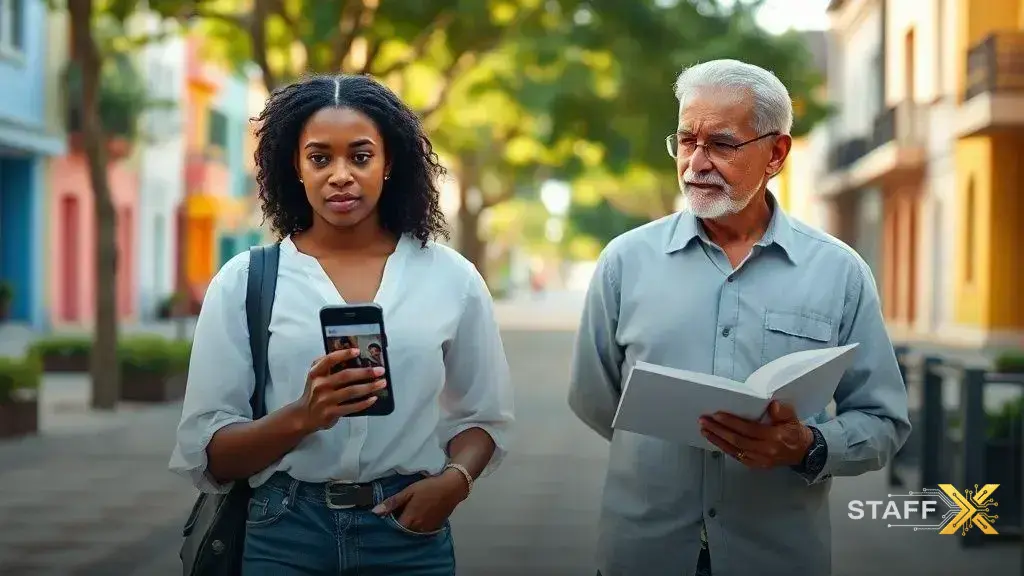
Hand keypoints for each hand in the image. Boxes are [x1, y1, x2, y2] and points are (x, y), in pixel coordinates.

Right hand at [293, 348, 386, 432]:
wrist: (304, 415)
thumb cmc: (314, 392)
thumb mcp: (315, 375)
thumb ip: (326, 364)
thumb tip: (349, 354)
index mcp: (316, 373)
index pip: (329, 360)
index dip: (344, 354)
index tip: (358, 351)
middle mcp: (320, 385)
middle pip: (346, 376)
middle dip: (365, 372)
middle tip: (380, 370)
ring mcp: (326, 400)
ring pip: (352, 391)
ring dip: (369, 387)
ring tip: (381, 383)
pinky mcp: (331, 412)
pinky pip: (351, 407)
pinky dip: (364, 403)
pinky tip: (373, 398)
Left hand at [371, 470, 468, 532]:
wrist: (452, 488)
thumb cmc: (428, 488)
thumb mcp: (409, 491)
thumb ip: (393, 502)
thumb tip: (374, 512)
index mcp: (409, 520)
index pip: (392, 529)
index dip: (386, 524)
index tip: (382, 519)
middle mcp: (417, 529)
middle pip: (402, 532)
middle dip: (396, 527)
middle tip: (391, 518)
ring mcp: (426, 530)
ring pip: (411, 533)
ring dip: (406, 528)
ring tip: (403, 518)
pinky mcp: (434, 528)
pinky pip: (421, 532)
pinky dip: (416, 527)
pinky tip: (415, 519)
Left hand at [698, 401, 812, 468]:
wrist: (803, 452)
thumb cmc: (794, 431)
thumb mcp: (793, 417)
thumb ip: (783, 411)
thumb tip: (772, 406)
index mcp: (775, 437)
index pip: (749, 429)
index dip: (732, 422)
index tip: (717, 415)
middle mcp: (765, 451)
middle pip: (737, 440)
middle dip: (718, 430)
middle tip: (704, 421)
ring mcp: (760, 460)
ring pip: (734, 450)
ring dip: (717, 440)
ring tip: (704, 430)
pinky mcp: (756, 465)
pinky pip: (737, 456)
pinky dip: (724, 448)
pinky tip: (715, 440)